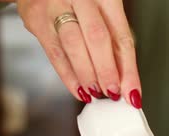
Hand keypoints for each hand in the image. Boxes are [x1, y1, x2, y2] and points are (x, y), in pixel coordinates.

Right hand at [14, 0, 141, 107]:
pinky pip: (55, 54)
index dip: (128, 68)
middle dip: (106, 71)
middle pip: (97, 38)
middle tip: (112, 93)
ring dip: (87, 75)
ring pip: (74, 46)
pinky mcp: (37, 20)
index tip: (132, 92)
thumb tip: (123, 79)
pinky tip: (79, 89)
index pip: (121, 36)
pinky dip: (68, 76)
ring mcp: (56, 7)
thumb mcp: (102, 8)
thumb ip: (113, 39)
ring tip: (96, 93)